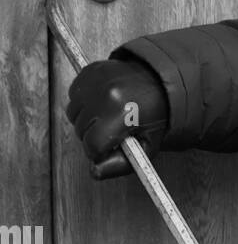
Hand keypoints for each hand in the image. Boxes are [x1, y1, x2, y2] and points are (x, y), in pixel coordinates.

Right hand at [65, 57, 169, 179]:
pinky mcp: (90, 71)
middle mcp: (107, 95)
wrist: (158, 82)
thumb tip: (94, 172)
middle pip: (80, 130)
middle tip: (110, 132)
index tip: (107, 149)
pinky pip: (73, 95)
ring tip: (106, 117)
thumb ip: (121, 164)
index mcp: (123, 115)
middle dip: (92, 136)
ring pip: (73, 113)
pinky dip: (83, 102)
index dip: (97, 152)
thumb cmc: (154, 117)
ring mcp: (96, 80)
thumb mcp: (146, 146)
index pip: (92, 145)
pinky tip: (101, 103)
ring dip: (85, 120)